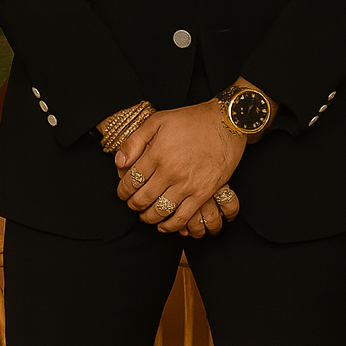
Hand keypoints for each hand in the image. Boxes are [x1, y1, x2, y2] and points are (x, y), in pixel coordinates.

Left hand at [115, 100, 243, 231]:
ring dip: (148, 217)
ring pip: (160, 211)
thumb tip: (119, 162)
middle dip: (133, 205)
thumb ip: (135, 141)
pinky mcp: (203, 193)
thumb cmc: (191, 120)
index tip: (123, 192)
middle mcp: (170, 172)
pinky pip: (182, 217)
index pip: (131, 181)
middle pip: (142, 199)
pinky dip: (170, 226)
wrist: (226, 122)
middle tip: (132, 204)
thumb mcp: (158, 120)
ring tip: (146, 215)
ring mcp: (187, 185)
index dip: (123, 190)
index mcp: (156, 154)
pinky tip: (164, 225)